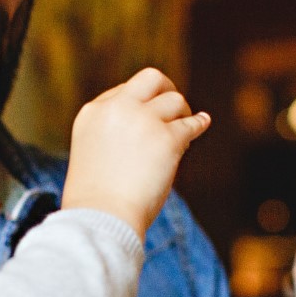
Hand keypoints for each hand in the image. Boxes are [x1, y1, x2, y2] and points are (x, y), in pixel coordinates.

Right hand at [63, 68, 210, 238]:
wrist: (100, 217)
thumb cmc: (95, 199)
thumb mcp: (92, 154)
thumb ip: (112, 135)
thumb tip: (147, 132)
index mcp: (93, 112)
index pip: (124, 92)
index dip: (140, 103)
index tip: (148, 114)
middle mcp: (118, 108)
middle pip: (151, 79)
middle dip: (166, 88)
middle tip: (173, 105)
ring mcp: (144, 121)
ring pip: (174, 100)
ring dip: (182, 112)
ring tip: (184, 127)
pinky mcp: (168, 139)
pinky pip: (190, 124)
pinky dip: (198, 124)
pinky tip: (203, 123)